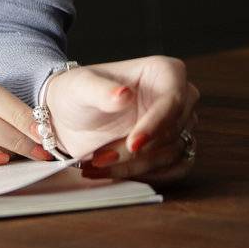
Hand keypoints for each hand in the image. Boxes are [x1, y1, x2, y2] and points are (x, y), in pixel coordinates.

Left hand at [43, 56, 198, 184]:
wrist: (69, 117)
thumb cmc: (76, 93)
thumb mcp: (80, 87)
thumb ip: (100, 89)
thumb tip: (123, 94)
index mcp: (164, 72)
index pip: (173, 101)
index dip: (155, 125)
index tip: (133, 144)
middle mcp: (179, 98)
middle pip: (171, 132)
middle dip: (135, 150)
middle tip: (101, 157)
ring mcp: (179, 125)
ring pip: (171, 155)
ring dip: (134, 165)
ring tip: (98, 163)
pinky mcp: (174, 149)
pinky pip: (173, 170)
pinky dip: (144, 175)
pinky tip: (114, 171)